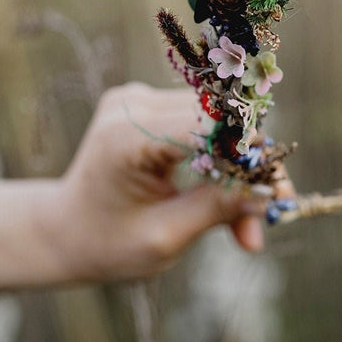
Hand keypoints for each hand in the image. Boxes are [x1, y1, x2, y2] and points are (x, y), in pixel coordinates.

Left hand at [45, 82, 266, 281]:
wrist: (63, 231)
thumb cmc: (106, 243)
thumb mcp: (164, 238)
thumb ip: (216, 210)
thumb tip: (267, 196)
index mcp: (126, 135)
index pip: (206, 125)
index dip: (248, 154)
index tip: (278, 192)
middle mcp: (132, 104)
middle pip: (217, 120)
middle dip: (247, 167)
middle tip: (269, 213)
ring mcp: (138, 98)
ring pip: (216, 121)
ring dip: (236, 165)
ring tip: (244, 221)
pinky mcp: (146, 103)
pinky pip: (201, 122)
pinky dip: (218, 155)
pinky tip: (223, 192)